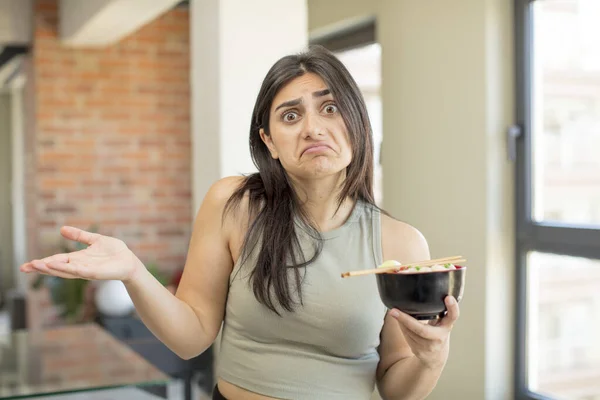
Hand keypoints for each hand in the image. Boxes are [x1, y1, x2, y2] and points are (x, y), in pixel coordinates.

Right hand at [20, 226, 140, 282]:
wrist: (129, 260)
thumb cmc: (114, 252)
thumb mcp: (94, 240)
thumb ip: (79, 235)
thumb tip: (62, 229)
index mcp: (78, 259)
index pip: (56, 261)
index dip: (42, 263)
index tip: (27, 265)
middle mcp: (79, 266)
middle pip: (56, 268)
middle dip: (41, 268)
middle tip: (25, 267)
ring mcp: (86, 270)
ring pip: (64, 270)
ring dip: (50, 268)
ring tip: (36, 265)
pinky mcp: (94, 273)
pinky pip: (78, 271)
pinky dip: (67, 268)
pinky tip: (57, 266)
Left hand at [389, 296, 458, 369]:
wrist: (436, 358)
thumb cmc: (437, 334)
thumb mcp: (442, 323)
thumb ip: (438, 311)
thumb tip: (421, 292)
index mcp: (446, 327)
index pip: (453, 317)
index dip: (452, 308)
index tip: (448, 298)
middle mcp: (439, 338)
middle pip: (422, 330)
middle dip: (406, 320)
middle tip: (394, 311)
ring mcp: (428, 346)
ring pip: (410, 332)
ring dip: (401, 322)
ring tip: (395, 313)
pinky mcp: (418, 351)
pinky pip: (406, 336)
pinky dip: (401, 327)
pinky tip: (398, 321)